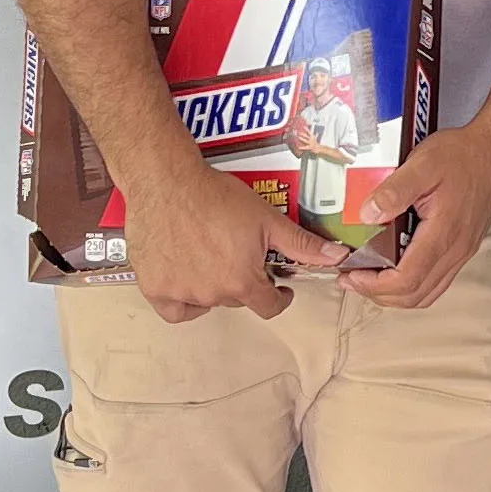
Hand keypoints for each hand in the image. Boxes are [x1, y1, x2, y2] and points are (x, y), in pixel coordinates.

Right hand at [124, 157, 343, 323]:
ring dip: (215, 286)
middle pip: (237, 299)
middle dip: (245, 281)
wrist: (167, 182)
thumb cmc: (215, 196)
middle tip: (241, 256)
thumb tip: (337, 257)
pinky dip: (184, 301)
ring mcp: (181, 293)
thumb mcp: (267, 219)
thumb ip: (302, 244)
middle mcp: (212, 294)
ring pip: (207, 301)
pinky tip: (189, 281)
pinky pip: (174, 309)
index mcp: (242, 281)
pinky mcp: (153, 287)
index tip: (280, 287)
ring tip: (214, 257)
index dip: (280, 298)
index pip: (269, 307)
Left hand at [354, 121, 490, 309]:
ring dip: (395, 294)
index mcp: (444, 233)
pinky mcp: (462, 248)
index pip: (407, 279)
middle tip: (353, 279)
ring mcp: (461, 252)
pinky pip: (436, 282)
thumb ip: (393, 190)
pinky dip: (412, 286)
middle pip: (415, 295)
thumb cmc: (463, 156)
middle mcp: (456, 249)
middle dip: (378, 294)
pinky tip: (396, 270)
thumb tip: (368, 215)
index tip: (353, 274)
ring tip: (370, 278)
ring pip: (426, 294)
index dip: (374, 285)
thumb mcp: (423, 164)